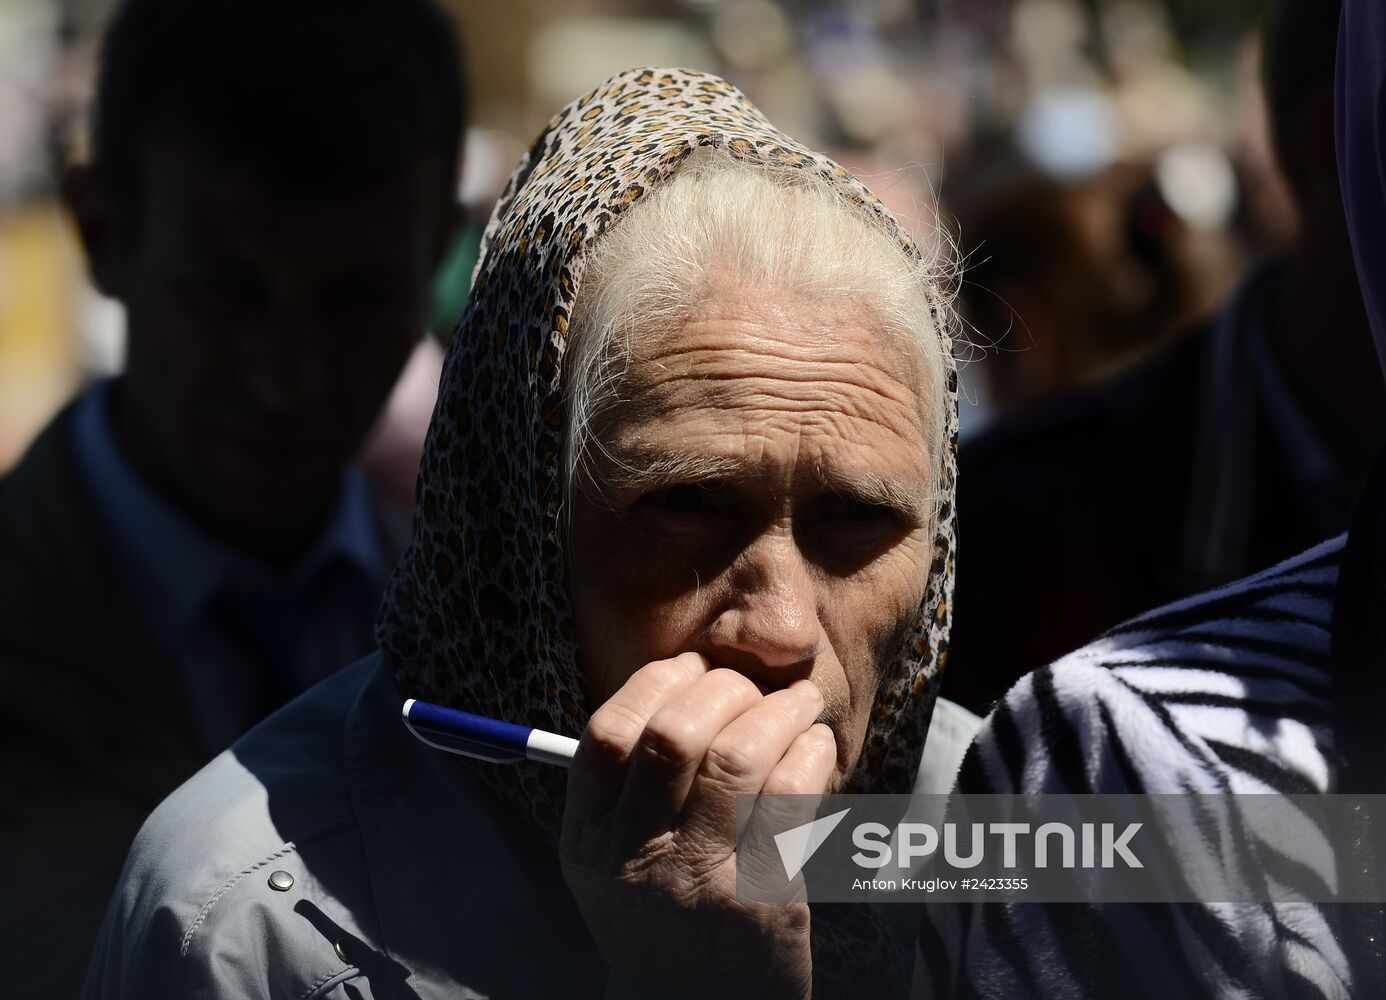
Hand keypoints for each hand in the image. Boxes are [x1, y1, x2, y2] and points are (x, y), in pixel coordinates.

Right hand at [560, 652, 836, 999]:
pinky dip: (809, 754)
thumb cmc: (667, 923)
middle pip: (672, 736)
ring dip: (778, 711)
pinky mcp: (757, 902)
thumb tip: (682, 684)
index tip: (694, 664)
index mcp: (588, 841)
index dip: (655, 683)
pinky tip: (817, 745)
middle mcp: (632, 860)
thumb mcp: (616, 864)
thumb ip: (628, 789)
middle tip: (754, 683)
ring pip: (737, 758)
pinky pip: (789, 799)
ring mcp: (695, 882)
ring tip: (799, 701)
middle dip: (723, 688)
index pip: (606, 734)